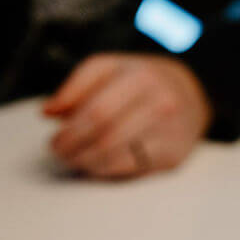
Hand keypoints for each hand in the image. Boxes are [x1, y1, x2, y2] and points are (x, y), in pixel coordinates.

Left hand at [43, 54, 212, 178]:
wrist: (191, 95)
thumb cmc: (142, 81)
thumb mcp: (109, 69)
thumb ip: (77, 86)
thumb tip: (48, 112)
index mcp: (139, 77)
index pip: (97, 111)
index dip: (71, 132)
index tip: (54, 141)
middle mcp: (159, 104)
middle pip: (106, 137)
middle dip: (76, 150)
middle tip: (61, 154)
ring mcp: (168, 133)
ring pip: (117, 157)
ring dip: (87, 163)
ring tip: (74, 160)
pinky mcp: (172, 157)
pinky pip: (131, 170)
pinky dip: (106, 171)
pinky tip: (95, 165)